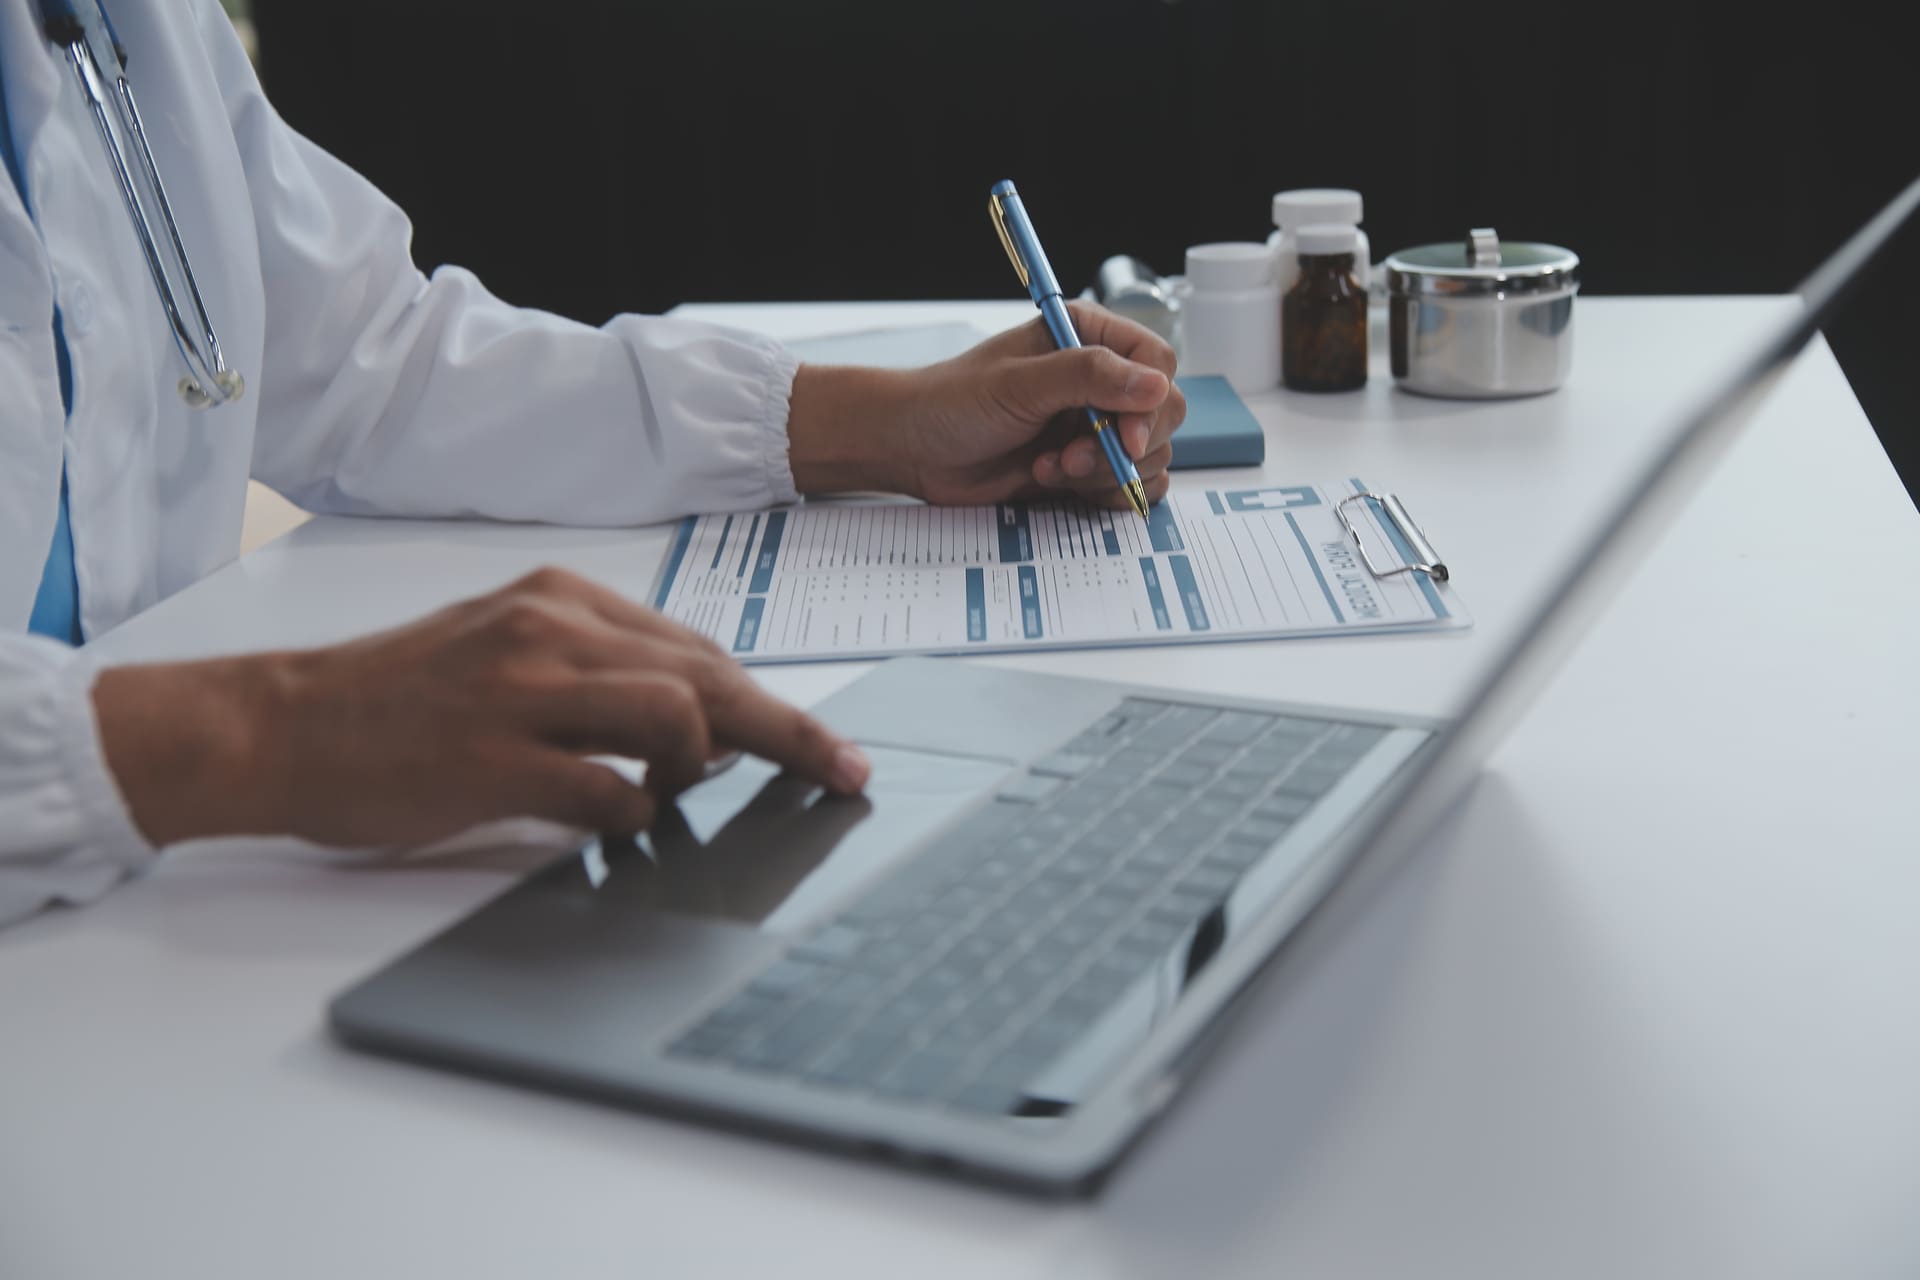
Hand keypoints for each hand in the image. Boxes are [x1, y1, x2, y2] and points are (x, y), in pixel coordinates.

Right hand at [93, 568, 870, 848]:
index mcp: (561, 600)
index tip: (831, 747)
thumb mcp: (507, 648)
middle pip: (711, 676)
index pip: (700, 648)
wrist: (284, 723)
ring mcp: (523, 691)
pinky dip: (634, 812)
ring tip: (676, 795)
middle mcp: (552, 630)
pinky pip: (607, 787)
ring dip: (700, 767)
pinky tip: (619, 821)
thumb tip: (700, 724)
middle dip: (791, 733)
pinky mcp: (493, 757)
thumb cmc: (399, 697)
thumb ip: (599, 670)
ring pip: (675, 715)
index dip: (775, 703)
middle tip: (845, 775)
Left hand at [787, 301, 1186, 510]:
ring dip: (1104, 472)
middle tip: (1072, 457)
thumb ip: (1087, 377)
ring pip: (1149, 456)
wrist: (915, 450)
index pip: (1156, 364)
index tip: (1125, 437)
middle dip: (1124, 446)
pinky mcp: (1085, 466)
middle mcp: (1099, 380)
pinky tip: (1055, 482)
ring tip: (1051, 468)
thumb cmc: (952, 402)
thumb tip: (1152, 384)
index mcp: (1088, 337)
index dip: (1150, 404)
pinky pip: (1130, 485)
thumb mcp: (1019, 384)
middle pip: (1162, 414)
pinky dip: (1103, 493)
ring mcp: (1094, 425)